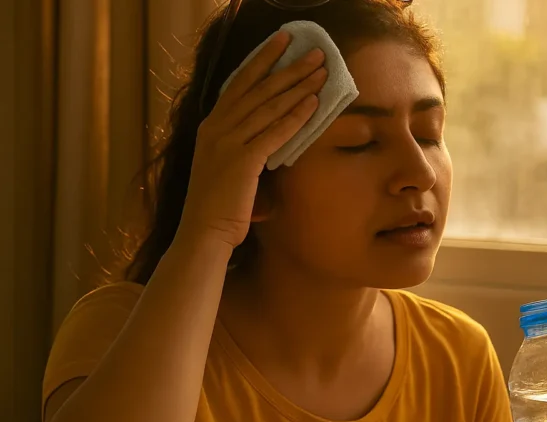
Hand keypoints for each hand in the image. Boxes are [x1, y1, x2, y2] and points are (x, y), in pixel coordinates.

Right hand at [179, 30, 327, 247]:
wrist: (203, 233)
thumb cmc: (219, 205)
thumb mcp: (226, 166)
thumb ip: (242, 146)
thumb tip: (269, 135)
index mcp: (211, 126)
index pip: (239, 83)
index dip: (262, 60)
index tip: (282, 42)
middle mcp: (216, 128)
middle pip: (258, 88)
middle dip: (288, 67)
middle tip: (314, 52)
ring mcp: (227, 143)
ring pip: (268, 105)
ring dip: (298, 86)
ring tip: (321, 71)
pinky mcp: (242, 161)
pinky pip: (274, 132)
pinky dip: (295, 116)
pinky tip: (314, 103)